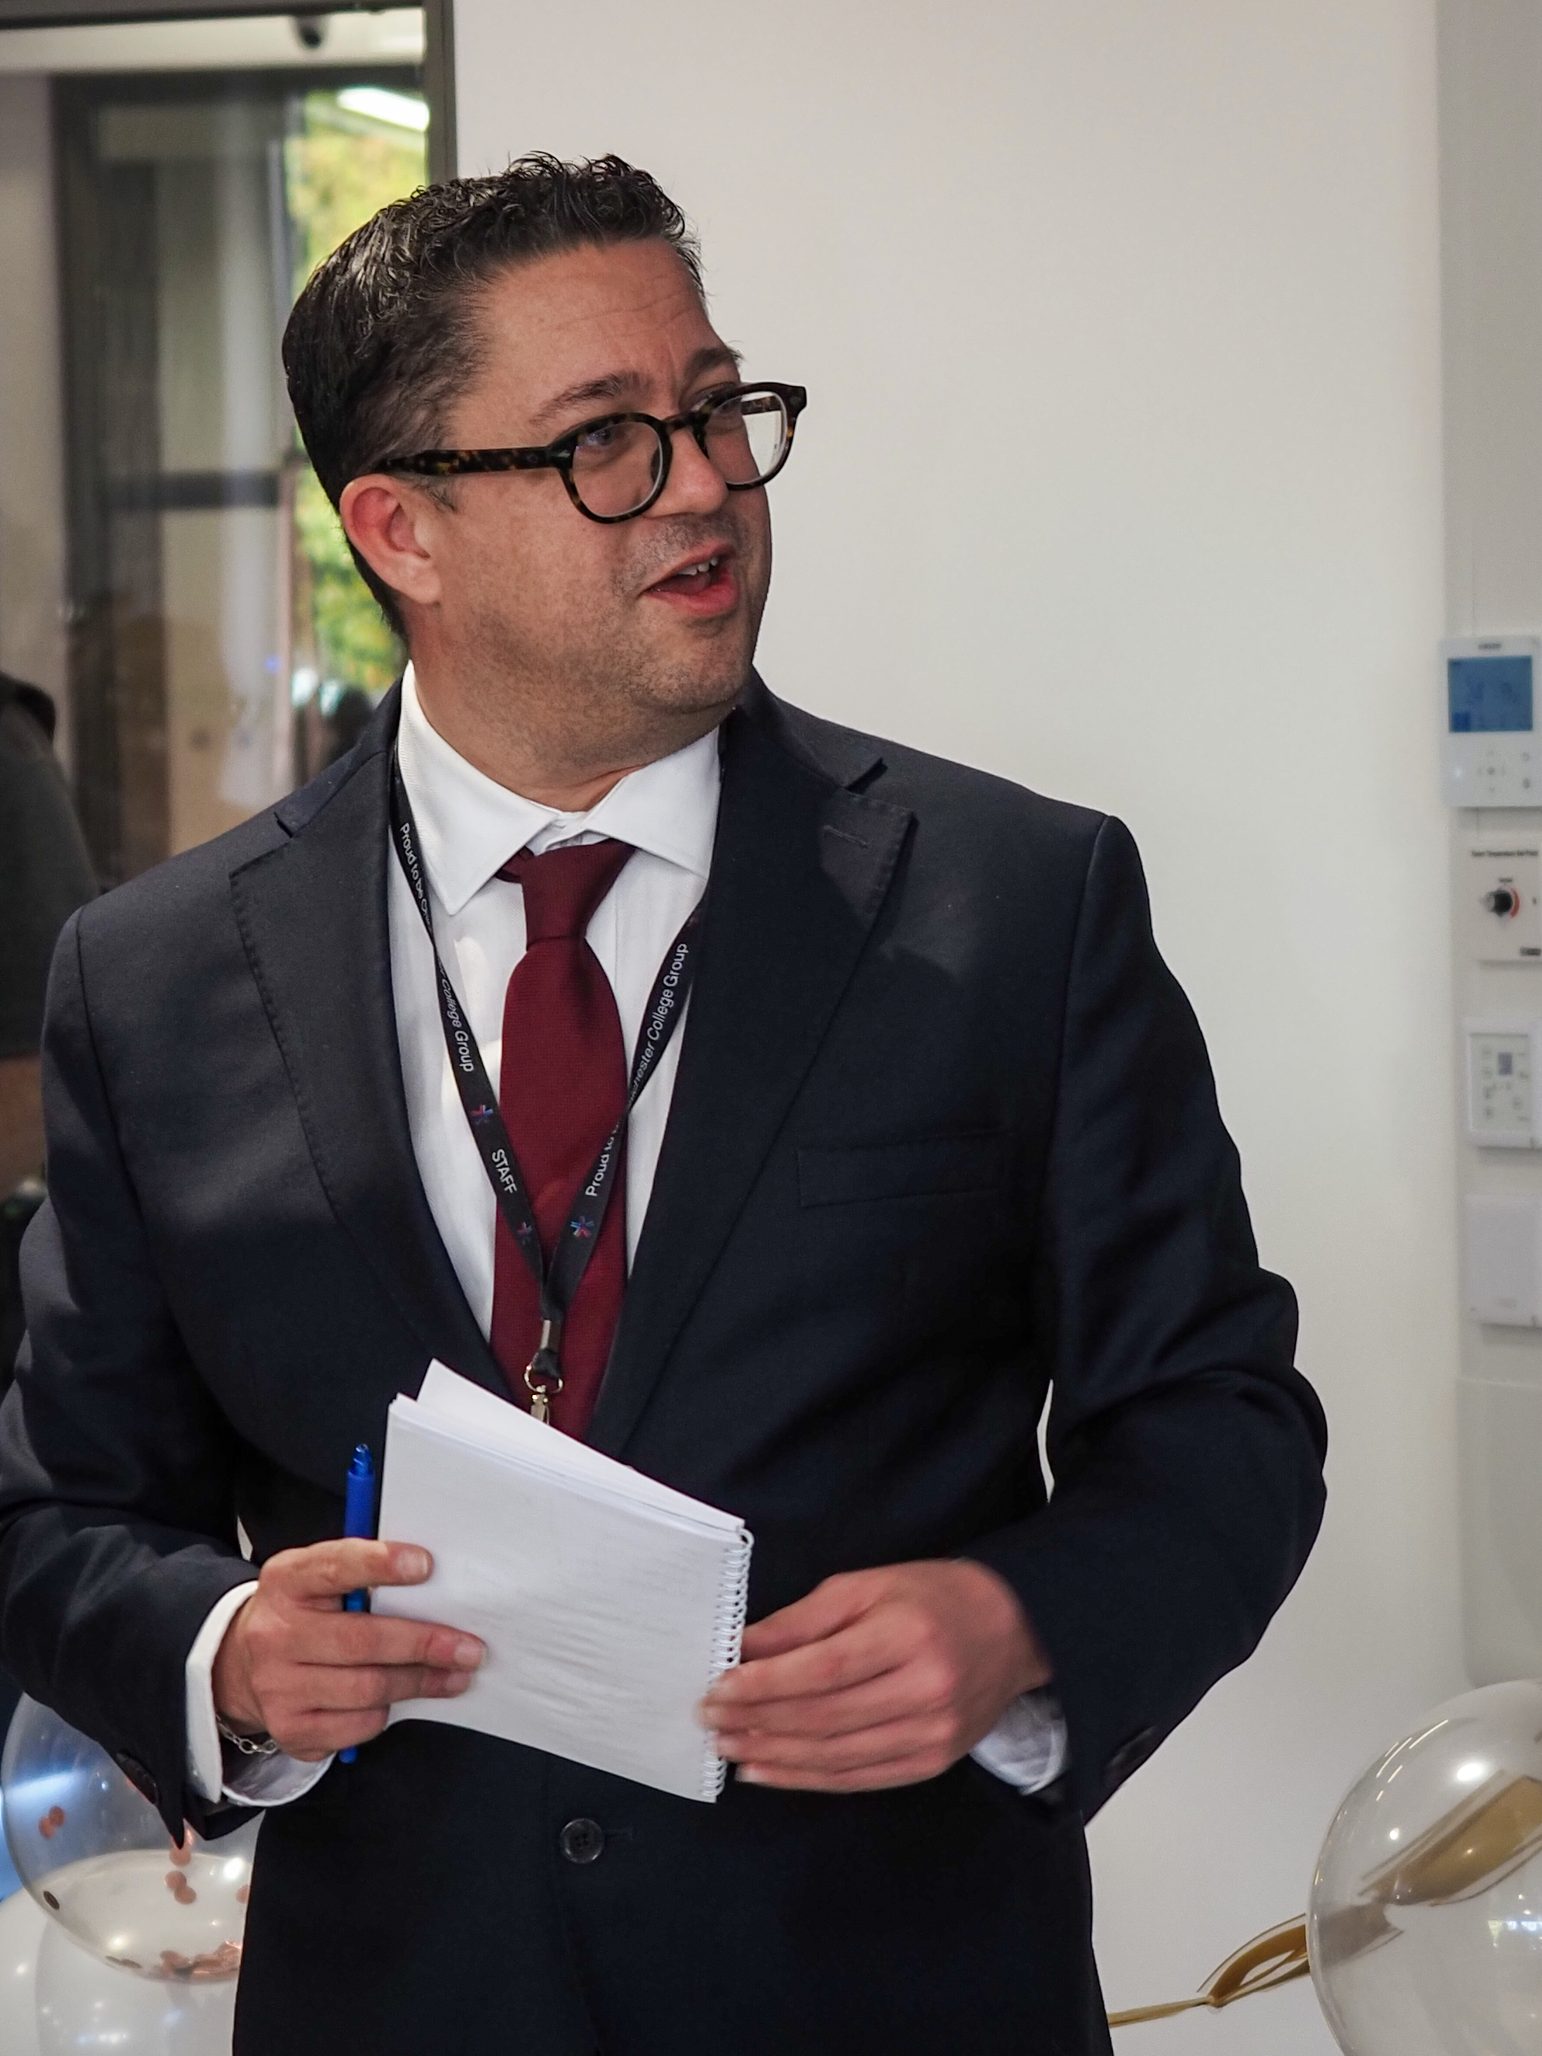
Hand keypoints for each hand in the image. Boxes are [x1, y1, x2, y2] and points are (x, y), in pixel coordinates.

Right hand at [212, 1539, 484, 1762]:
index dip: (380, 1564)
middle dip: (424, 1644)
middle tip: (469, 1649)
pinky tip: (403, 1698)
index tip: (425, 1565)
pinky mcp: (290, 1729)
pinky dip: (387, 1711)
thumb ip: (361, 1574)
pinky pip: (357, 1724)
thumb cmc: (303, 1611)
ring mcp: (278, 1686)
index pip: (335, 1566)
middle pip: (361, 1641)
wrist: (241, 1663)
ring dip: (420, 1682)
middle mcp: (274, 1633)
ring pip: (366, 1688)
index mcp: (286, 1581)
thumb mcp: (316, 1577)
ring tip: (455, 1675)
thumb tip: (436, 1580)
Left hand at [699, 1559, 1051, 1792]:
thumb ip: (803, 1620)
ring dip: (773, 1755)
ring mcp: (932, 1735)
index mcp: (907, 1636)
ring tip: (728, 1747)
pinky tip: (768, 1770)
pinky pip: (858, 1778)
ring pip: (836, 1756)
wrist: (1012, 1630)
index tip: (717, 1689)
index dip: (764, 1685)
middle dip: (757, 1721)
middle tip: (708, 1722)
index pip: (822, 1670)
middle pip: (824, 1718)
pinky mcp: (932, 1763)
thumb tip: (742, 1648)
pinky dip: (806, 1779)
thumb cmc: (931, 1597)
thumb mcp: (866, 1586)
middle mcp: (924, 1691)